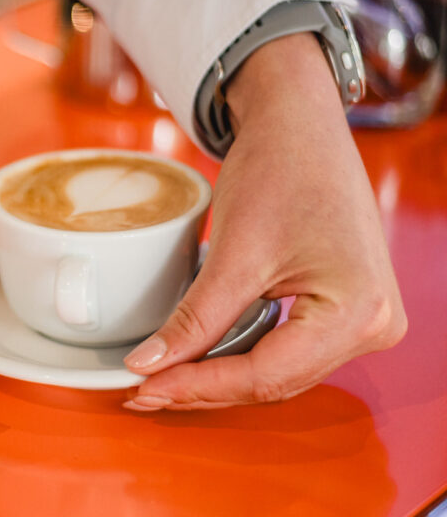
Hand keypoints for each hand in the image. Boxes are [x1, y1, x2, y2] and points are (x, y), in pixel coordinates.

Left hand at [122, 33, 405, 409]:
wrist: (300, 125)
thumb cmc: (282, 169)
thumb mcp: (233, 251)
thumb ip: (194, 319)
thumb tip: (148, 367)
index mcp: (359, 312)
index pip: (266, 375)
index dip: (198, 386)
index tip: (144, 388)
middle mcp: (374, 326)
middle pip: (273, 381)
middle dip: (203, 387)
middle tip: (141, 391)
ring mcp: (364, 321)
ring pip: (277, 373)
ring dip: (217, 378)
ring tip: (158, 381)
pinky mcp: (343, 311)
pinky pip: (285, 351)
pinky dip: (237, 356)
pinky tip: (194, 361)